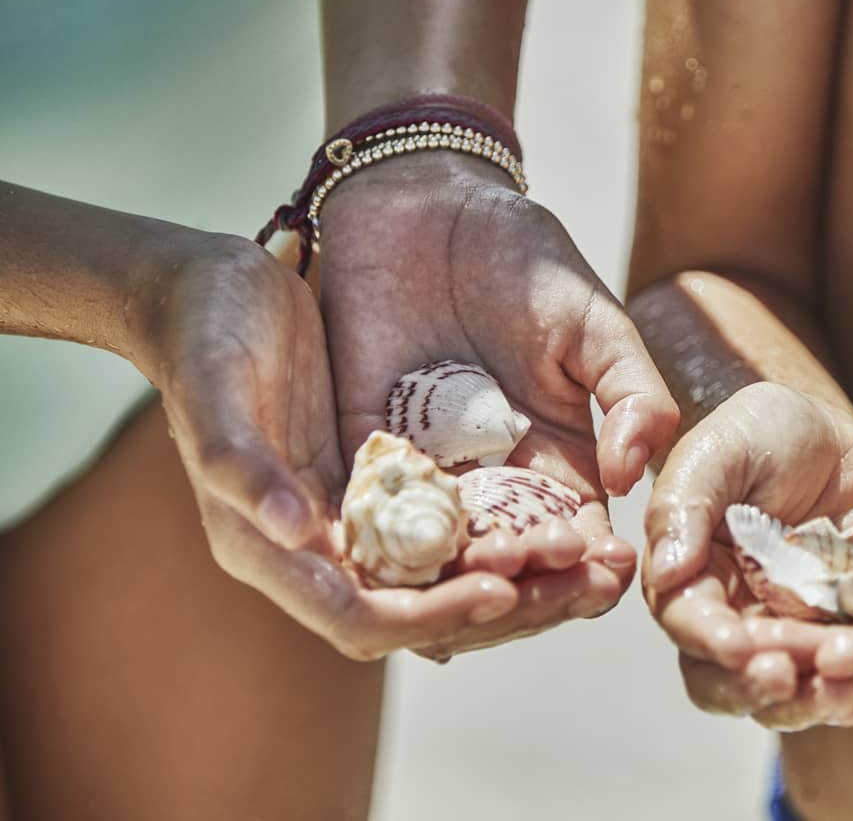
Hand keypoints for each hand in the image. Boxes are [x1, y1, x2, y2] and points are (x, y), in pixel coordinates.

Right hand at [138, 233, 564, 660]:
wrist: (216, 284)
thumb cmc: (201, 330)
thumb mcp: (213, 382)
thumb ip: (237, 460)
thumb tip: (295, 532)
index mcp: (269, 545)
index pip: (366, 615)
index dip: (435, 614)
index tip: (502, 590)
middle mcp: (325, 546)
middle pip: (429, 612)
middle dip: (511, 609)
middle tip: (591, 590)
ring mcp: (368, 514)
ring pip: (459, 574)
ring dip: (530, 579)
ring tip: (604, 569)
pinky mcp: (400, 476)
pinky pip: (468, 523)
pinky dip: (519, 532)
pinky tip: (579, 524)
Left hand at [318, 153, 679, 648]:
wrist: (423, 202)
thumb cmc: (522, 253)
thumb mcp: (595, 320)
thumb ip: (631, 393)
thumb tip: (632, 478)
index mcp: (558, 461)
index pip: (578, 535)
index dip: (591, 562)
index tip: (605, 572)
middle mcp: (494, 482)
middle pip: (510, 566)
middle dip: (524, 586)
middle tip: (528, 586)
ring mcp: (428, 473)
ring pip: (440, 560)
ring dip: (453, 584)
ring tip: (470, 589)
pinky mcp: (360, 452)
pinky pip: (368, 518)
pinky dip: (378, 556)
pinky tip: (386, 580)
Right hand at [644, 382, 852, 729]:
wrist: (842, 439)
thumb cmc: (770, 430)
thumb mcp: (725, 447)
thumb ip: (686, 501)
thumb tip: (666, 571)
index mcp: (689, 569)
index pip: (686, 619)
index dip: (708, 639)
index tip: (737, 645)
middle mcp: (729, 611)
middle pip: (722, 675)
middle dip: (751, 685)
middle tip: (784, 675)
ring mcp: (783, 629)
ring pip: (774, 692)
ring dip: (799, 702)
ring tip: (834, 695)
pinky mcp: (833, 636)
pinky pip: (831, 682)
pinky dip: (840, 698)